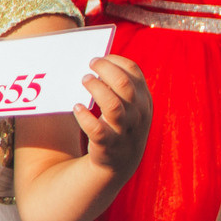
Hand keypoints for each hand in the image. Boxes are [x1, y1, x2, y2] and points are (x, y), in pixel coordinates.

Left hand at [74, 54, 150, 177]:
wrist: (120, 161)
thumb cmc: (121, 123)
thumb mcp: (130, 104)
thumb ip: (120, 85)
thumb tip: (97, 64)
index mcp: (144, 99)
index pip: (133, 71)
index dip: (114, 61)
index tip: (99, 59)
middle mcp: (137, 114)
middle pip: (123, 84)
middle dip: (104, 70)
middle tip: (89, 65)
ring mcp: (123, 130)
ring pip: (112, 105)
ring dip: (95, 89)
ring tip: (84, 80)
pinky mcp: (107, 145)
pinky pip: (96, 129)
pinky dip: (84, 117)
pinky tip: (77, 108)